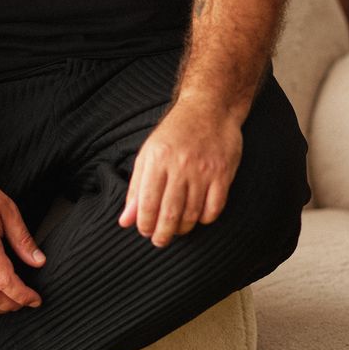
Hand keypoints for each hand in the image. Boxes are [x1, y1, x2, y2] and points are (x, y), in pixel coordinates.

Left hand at [118, 97, 242, 247]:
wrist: (210, 108)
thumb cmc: (175, 132)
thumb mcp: (149, 154)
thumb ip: (136, 188)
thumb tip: (125, 220)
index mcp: (158, 159)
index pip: (147, 204)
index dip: (145, 224)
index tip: (145, 231)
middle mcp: (181, 166)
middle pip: (169, 214)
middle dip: (162, 234)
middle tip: (159, 241)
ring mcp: (204, 171)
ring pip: (192, 215)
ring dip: (182, 228)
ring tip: (176, 229)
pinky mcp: (223, 174)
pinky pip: (214, 209)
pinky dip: (204, 219)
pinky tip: (197, 216)